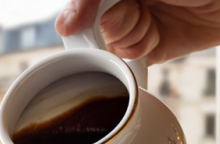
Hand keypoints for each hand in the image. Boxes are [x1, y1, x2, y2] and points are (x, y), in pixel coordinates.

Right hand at [55, 0, 219, 63]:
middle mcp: (118, 5)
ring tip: (149, 22)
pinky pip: (130, 61)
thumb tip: (66, 23)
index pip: (81, 7)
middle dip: (113, 24)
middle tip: (135, 12)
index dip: (78, 15)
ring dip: (130, 37)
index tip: (76, 24)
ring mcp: (134, 25)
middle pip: (91, 28)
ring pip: (110, 46)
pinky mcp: (150, 47)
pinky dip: (139, 52)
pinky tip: (153, 38)